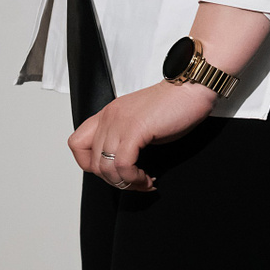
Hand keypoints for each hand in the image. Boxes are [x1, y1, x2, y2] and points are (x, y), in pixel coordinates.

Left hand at [67, 78, 216, 191]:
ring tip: (143, 182)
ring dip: (126, 183)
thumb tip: (122, 165)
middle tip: (134, 182)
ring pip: (106, 168)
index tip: (113, 171)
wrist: (193, 86)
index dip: (91, 165)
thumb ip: (125, 136)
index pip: (76, 144)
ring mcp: (120, 122)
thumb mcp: (140, 121)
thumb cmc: (174, 104)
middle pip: (92, 163)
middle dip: (113, 181)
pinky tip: (148, 178)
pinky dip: (135, 178)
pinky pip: (123, 165)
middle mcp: (109, 117)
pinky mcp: (135, 129)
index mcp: (108, 114)